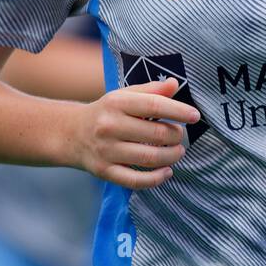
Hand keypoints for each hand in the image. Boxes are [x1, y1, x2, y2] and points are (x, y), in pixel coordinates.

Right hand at [74, 78, 199, 188]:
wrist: (71, 133)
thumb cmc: (106, 112)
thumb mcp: (124, 96)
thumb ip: (151, 90)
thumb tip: (175, 84)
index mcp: (117, 103)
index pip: (154, 106)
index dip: (178, 111)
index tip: (195, 116)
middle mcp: (109, 126)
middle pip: (155, 134)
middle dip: (176, 136)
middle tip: (180, 135)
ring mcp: (106, 150)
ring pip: (149, 158)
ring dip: (171, 157)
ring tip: (178, 152)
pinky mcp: (104, 171)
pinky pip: (135, 180)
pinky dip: (156, 179)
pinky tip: (167, 172)